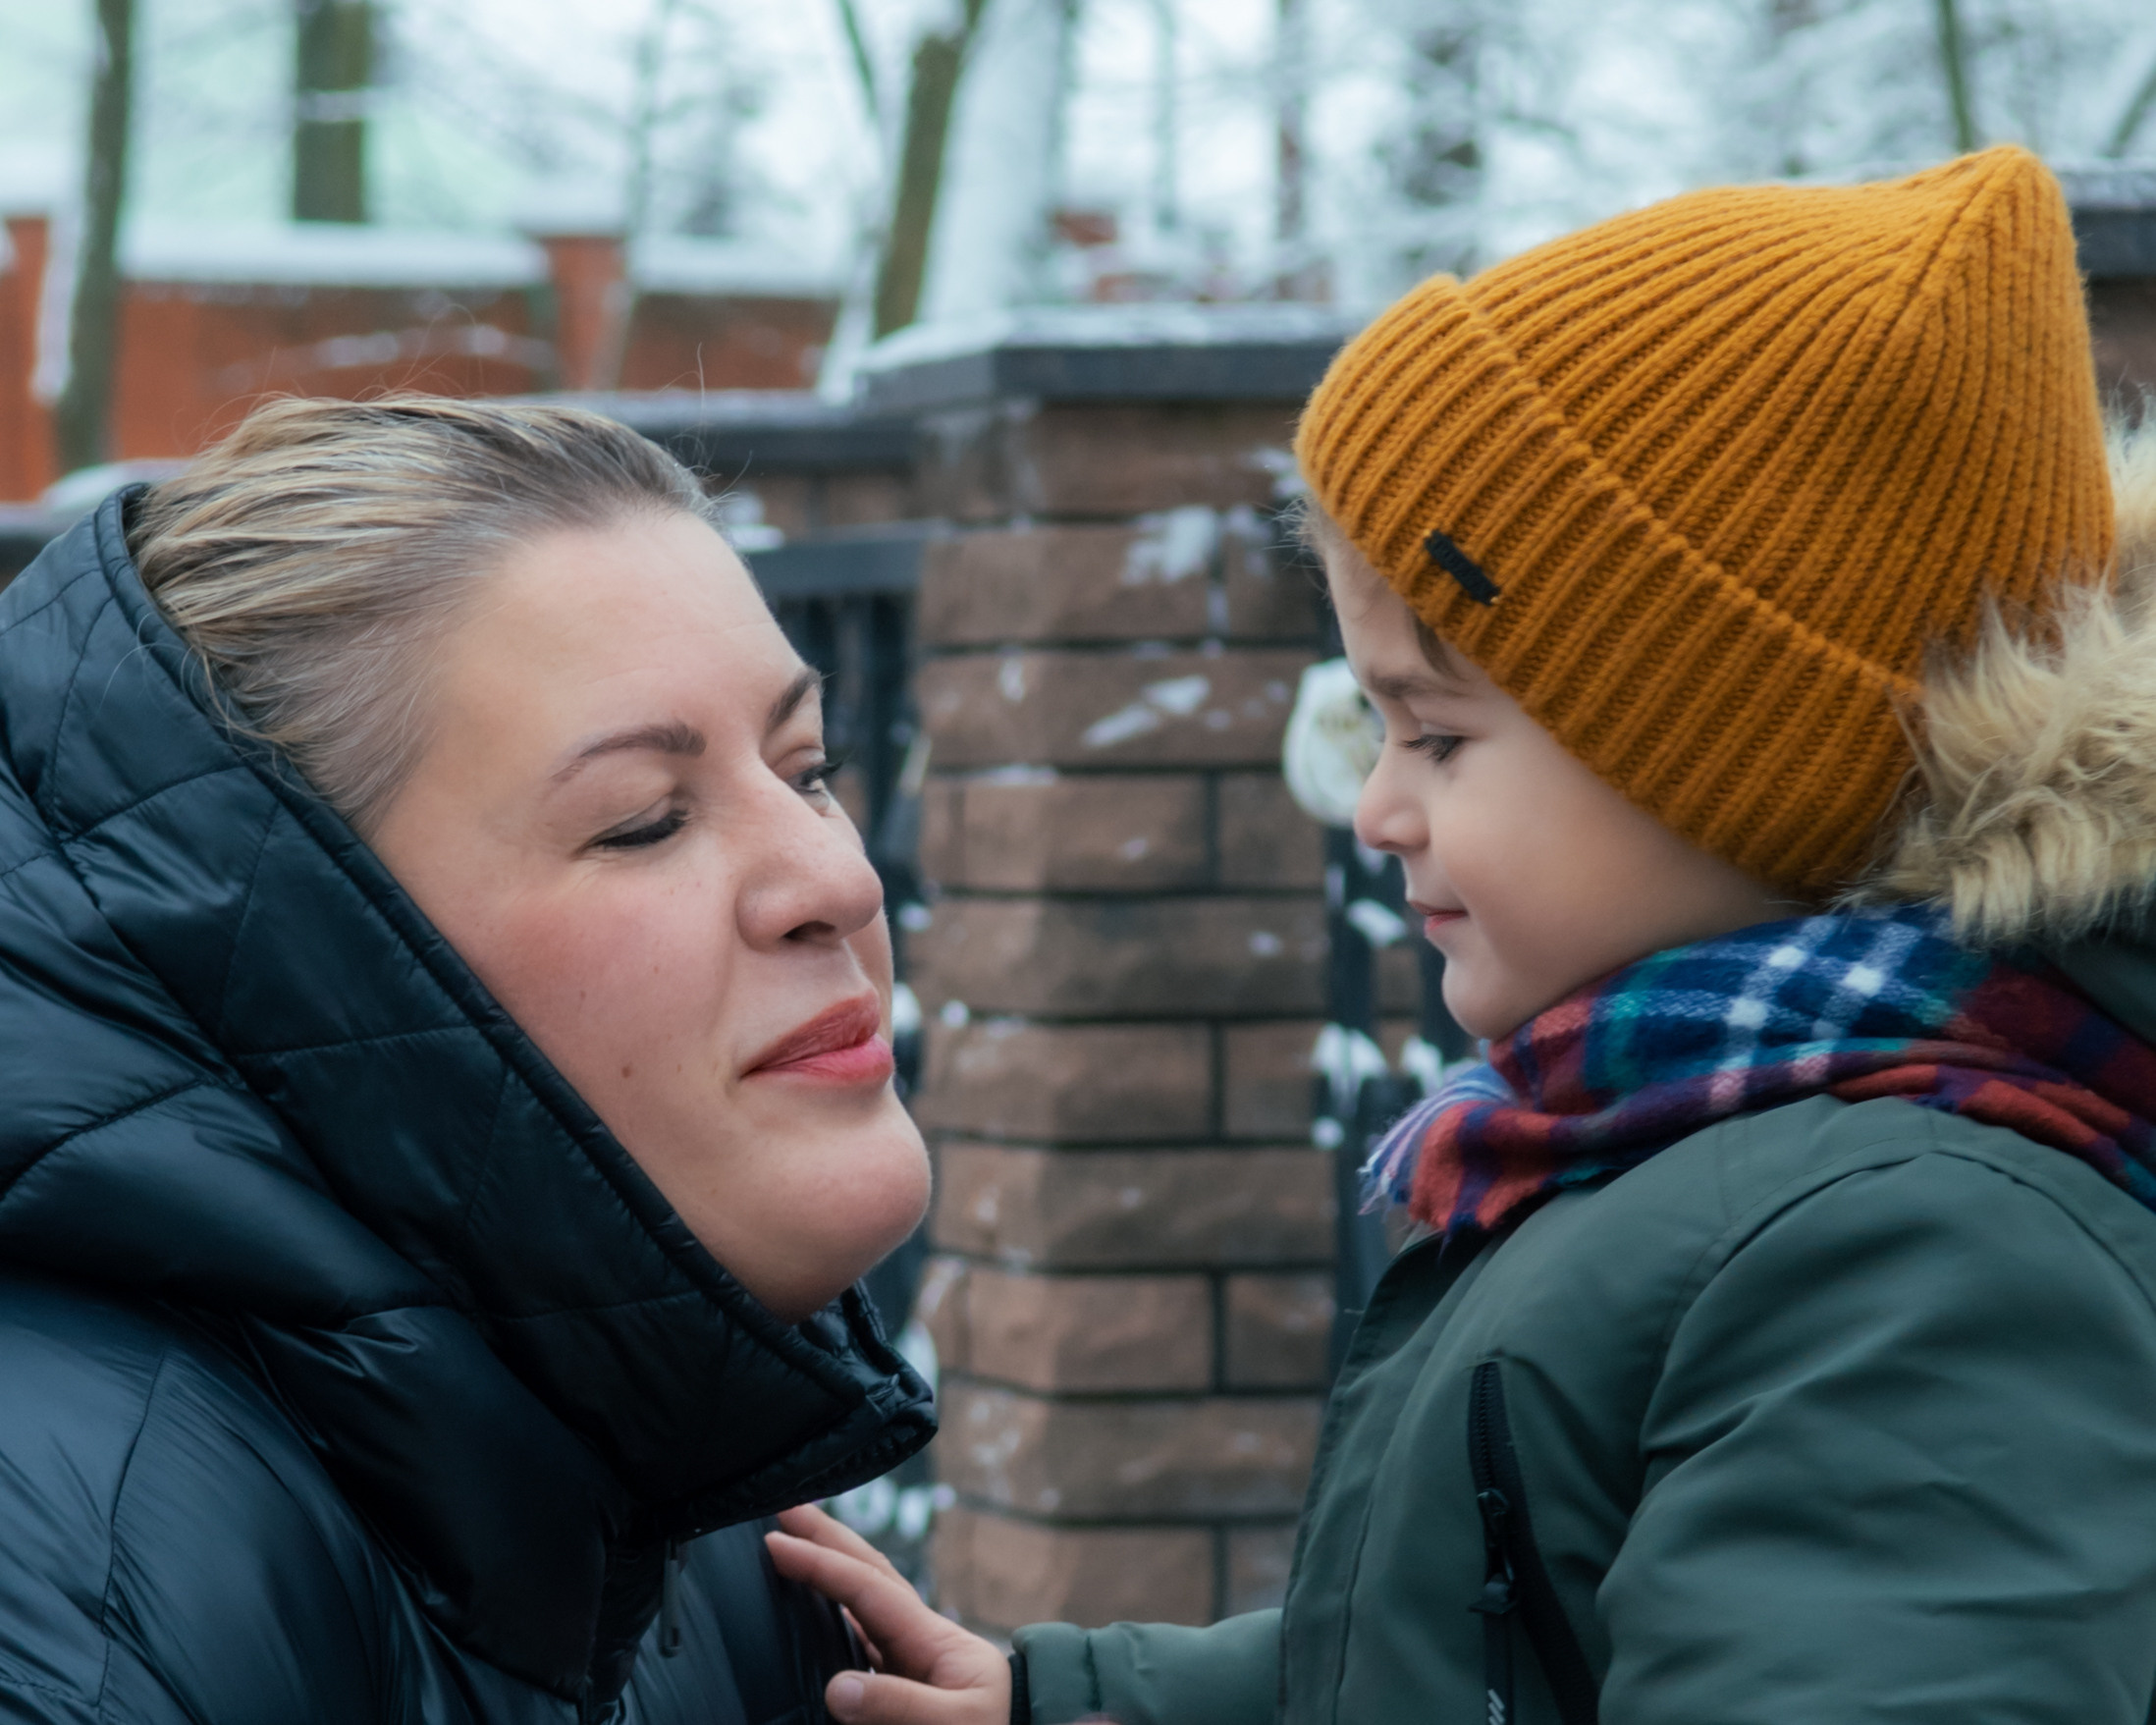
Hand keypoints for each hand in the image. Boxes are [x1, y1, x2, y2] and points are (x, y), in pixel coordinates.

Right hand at [767, 1504, 1013, 1724]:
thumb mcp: (957, 1723)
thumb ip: (900, 1705)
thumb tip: (836, 1689)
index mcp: (934, 1637)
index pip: (868, 1587)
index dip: (821, 1563)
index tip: (775, 1543)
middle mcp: (920, 1637)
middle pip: (868, 1572)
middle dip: (827, 1536)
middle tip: (783, 1505)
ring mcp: (910, 1658)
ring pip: (861, 1602)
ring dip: (828, 1569)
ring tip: (792, 1541)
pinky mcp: (901, 1684)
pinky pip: (858, 1638)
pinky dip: (832, 1613)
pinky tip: (811, 1609)